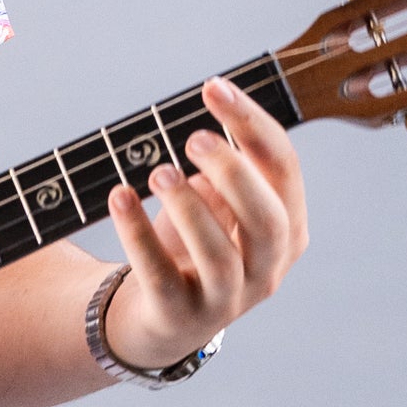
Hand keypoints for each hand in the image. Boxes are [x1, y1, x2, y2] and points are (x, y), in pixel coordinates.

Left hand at [102, 76, 308, 370]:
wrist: (160, 318)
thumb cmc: (194, 247)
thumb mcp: (217, 203)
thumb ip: (225, 166)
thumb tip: (217, 117)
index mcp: (287, 229)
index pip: (284, 170)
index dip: (252, 124)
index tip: (214, 88)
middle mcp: (266, 268)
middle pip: (266, 219)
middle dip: (233, 172)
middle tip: (192, 138)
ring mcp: (225, 299)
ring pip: (218, 255)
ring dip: (188, 205)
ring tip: (159, 171)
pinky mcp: (179, 316)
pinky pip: (160, 275)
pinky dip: (138, 233)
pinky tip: (120, 195)